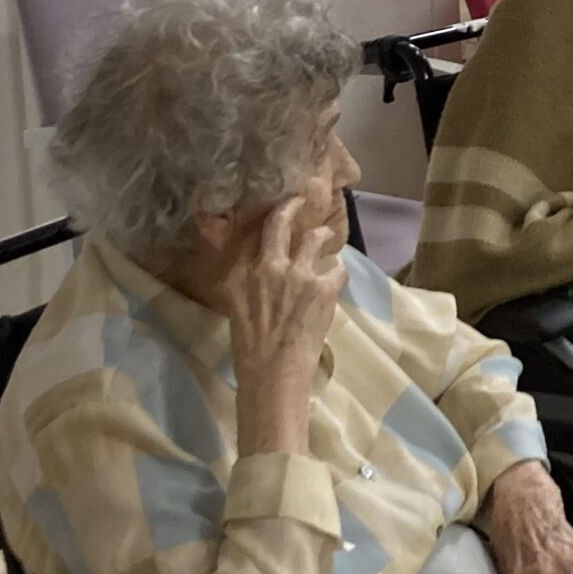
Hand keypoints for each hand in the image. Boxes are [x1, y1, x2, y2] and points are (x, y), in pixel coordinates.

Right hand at [221, 202, 345, 451]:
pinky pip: (338, 271)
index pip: (255, 232)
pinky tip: (335, 283)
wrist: (272, 372)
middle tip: (300, 201)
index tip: (281, 205)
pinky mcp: (323, 288)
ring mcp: (298, 274)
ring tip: (326, 239)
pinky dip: (338, 276)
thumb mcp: (235, 308)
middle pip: (283, 223)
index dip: (273, 214)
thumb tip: (249, 266)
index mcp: (242, 273)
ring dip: (323, 238)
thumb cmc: (250, 347)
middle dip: (293, 207)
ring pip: (317, 239)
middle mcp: (268, 267)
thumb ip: (241, 281)